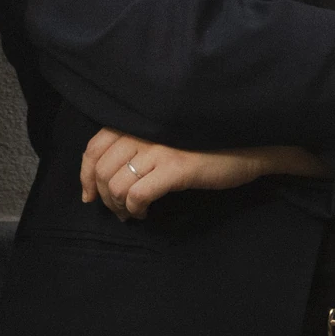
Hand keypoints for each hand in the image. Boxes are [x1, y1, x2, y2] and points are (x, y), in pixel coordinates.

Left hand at [78, 130, 320, 217]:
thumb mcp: (165, 138)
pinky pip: (138, 194)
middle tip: (118, 211)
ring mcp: (159, 148)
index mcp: (138, 121)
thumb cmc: (206, 142)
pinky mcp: (176, 167)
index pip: (94, 146)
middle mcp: (144, 130)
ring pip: (116, 184)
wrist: (249, 145)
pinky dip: (135, 209)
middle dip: (103, 196)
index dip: (85, 174)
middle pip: (101, 169)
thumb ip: (137, 146)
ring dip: (119, 206)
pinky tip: (145, 214)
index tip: (89, 195)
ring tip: (132, 214)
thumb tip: (104, 178)